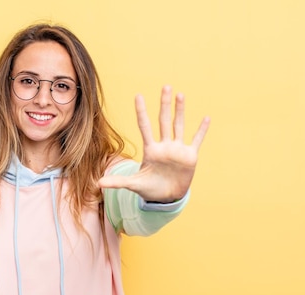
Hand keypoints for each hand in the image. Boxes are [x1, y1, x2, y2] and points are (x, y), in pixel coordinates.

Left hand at [98, 86, 209, 201]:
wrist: (166, 198)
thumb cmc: (148, 189)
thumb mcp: (133, 184)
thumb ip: (118, 182)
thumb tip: (98, 183)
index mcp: (150, 150)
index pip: (145, 126)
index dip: (142, 112)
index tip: (138, 96)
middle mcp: (164, 146)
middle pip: (164, 121)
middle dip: (164, 104)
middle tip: (165, 86)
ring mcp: (177, 149)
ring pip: (179, 125)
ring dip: (180, 111)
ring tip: (180, 95)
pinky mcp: (189, 156)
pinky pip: (196, 140)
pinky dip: (201, 130)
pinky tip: (206, 118)